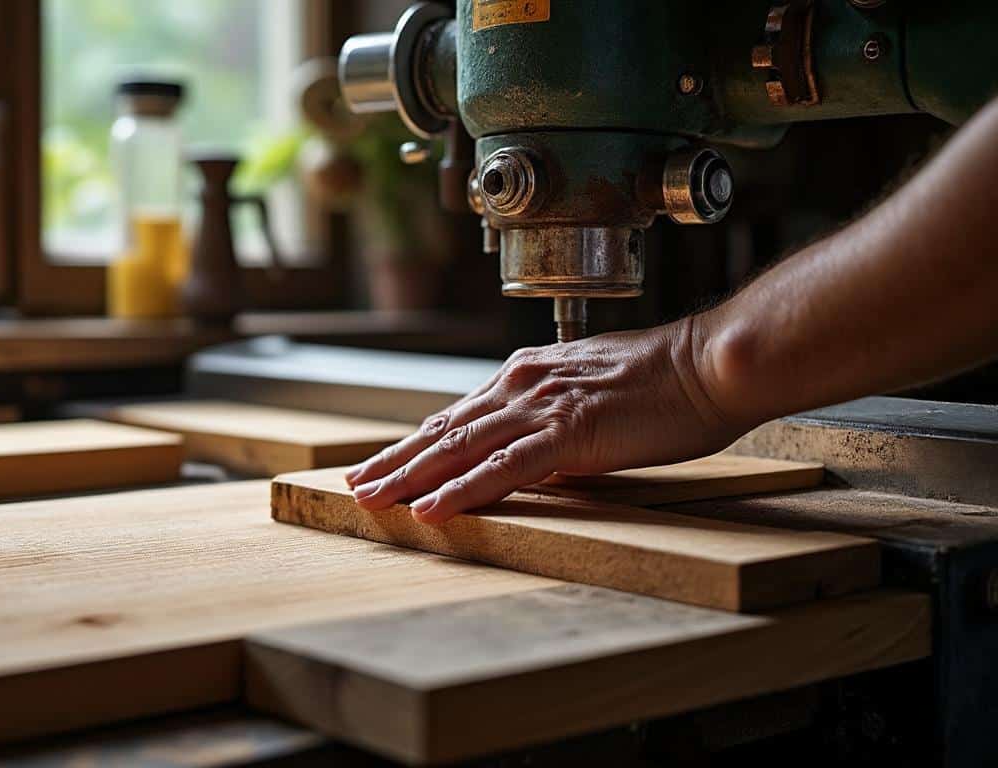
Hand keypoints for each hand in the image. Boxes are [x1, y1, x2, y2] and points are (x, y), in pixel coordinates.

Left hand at [344, 317, 745, 524]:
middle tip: (356, 488)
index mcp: (526, 376)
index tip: (382, 464)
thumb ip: (552, 424)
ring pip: (460, 447)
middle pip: (444, 431)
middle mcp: (521, 385)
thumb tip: (531, 458)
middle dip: (396, 462)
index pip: (456, 416)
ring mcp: (541, 407)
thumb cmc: (665, 383)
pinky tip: (432, 509)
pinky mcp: (567, 432)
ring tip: (373, 501)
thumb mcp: (591, 399)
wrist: (709, 365)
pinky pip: (503, 468)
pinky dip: (463, 490)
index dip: (414, 444)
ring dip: (411, 477)